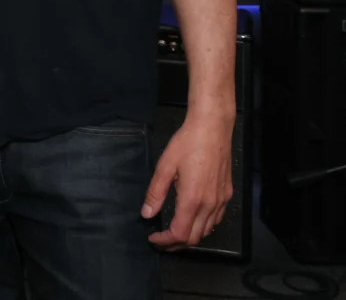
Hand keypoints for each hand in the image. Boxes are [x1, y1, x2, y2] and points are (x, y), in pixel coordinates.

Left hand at [142, 113, 233, 249]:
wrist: (212, 128)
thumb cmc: (187, 143)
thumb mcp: (164, 166)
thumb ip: (155, 193)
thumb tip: (146, 214)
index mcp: (192, 200)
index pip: (179, 234)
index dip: (164, 241)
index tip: (153, 238)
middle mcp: (210, 205)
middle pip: (194, 238)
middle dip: (176, 244)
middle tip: (161, 240)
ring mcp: (221, 200)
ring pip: (207, 231)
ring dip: (190, 237)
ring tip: (174, 233)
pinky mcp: (227, 194)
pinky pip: (216, 220)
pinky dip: (203, 227)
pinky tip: (192, 219)